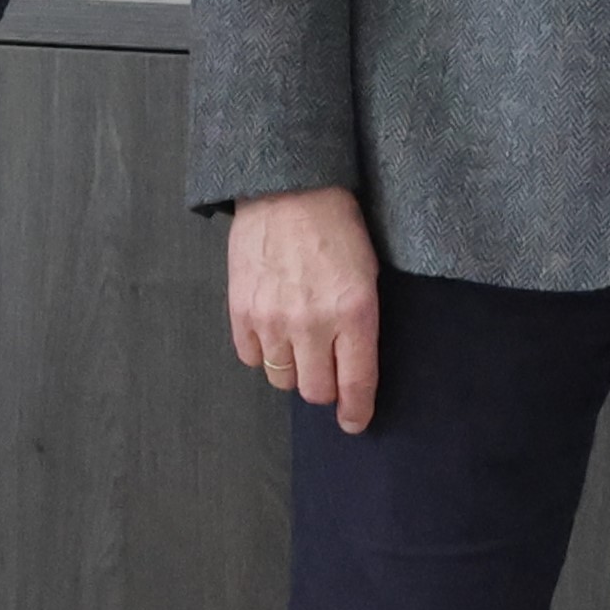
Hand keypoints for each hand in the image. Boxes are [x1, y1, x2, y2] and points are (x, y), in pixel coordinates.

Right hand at [229, 184, 385, 430]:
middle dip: (324, 388)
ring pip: (281, 378)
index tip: (354, 421)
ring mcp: (273, 319)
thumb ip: (360, 324)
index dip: (356, 410)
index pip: (356, 383)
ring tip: (298, 342)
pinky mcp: (241, 311)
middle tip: (326, 370)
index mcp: (354, 312)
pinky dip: (262, 351)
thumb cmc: (336, 227)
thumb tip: (350, 371)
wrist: (287, 187)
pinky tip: (272, 328)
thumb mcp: (367, 273)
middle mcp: (314, 323)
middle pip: (315, 391)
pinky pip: (251, 358)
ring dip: (293, 368)